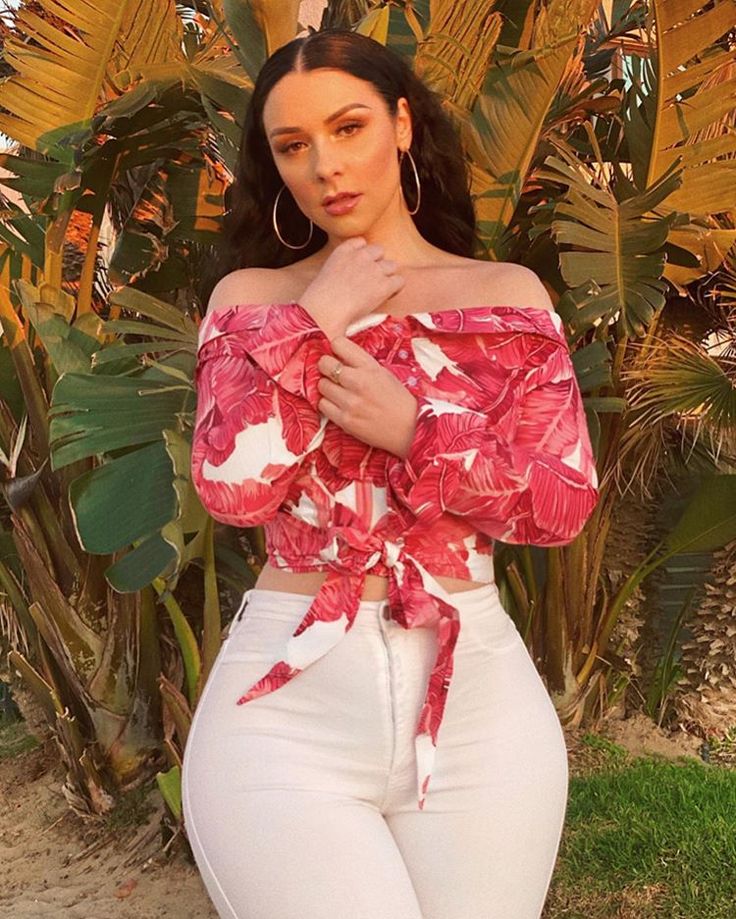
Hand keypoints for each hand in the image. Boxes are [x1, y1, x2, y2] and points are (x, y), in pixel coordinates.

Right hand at [299, 237, 404, 335]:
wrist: (325, 310)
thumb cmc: (320, 300)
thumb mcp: (326, 275)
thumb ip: (342, 268)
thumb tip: (351, 278)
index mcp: (344, 251)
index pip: (361, 243)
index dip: (364, 255)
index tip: (359, 268)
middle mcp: (361, 256)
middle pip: (379, 251)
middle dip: (377, 264)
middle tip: (370, 281)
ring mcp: (374, 269)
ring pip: (392, 265)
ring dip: (387, 276)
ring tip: (378, 290)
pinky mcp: (384, 285)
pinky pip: (400, 281)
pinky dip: (396, 289)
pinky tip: (387, 296)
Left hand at [316, 335, 417, 457]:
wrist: (411, 429)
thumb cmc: (399, 401)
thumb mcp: (384, 373)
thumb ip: (361, 364)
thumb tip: (338, 356)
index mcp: (370, 366)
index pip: (338, 344)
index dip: (335, 348)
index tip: (337, 354)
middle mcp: (358, 381)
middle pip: (324, 364)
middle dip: (326, 366)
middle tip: (332, 373)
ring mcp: (350, 402)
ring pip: (321, 385)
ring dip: (327, 387)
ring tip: (338, 392)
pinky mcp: (345, 420)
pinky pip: (322, 405)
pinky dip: (328, 404)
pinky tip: (338, 405)